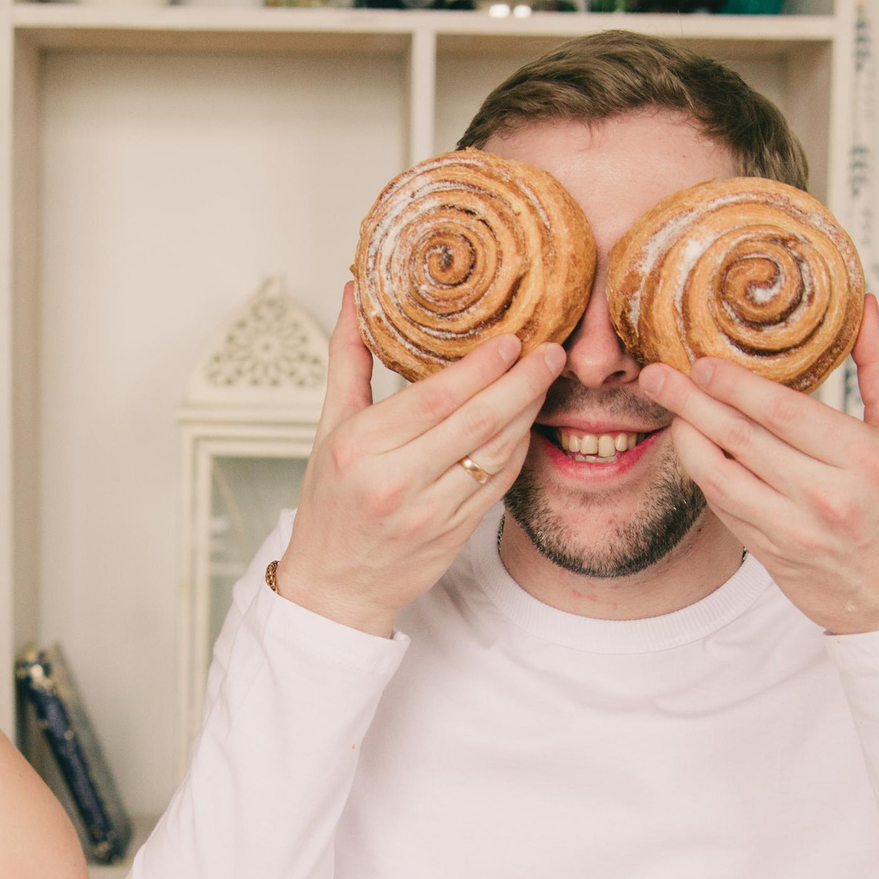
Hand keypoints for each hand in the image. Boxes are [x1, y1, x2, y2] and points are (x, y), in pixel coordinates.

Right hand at [275, 282, 565, 637]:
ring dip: (528, 413)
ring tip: (546, 379)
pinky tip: (527, 422)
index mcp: (361, 447)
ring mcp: (430, 512)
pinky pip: (499, 483)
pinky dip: (517, 449)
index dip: (480, 368)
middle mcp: (395, 481)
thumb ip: (348, 358)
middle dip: (521, 382)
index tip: (510, 339)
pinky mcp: (455, 533)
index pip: (434, 399)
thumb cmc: (330, 502)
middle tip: (550, 351)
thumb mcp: (328, 427)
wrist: (334, 586)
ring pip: (496, 453)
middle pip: (476, 423)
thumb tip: (356, 292)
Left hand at [637, 296, 878, 634]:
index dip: (736, 385)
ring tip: (666, 407)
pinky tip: (690, 445)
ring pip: (719, 476)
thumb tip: (866, 304)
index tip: (703, 361)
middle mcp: (826, 496)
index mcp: (864, 459)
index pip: (786, 413)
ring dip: (686, 438)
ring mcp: (793, 529)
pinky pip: (723, 505)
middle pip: (742, 439)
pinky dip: (703, 472)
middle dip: (692, 402)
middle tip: (656, 374)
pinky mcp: (769, 552)